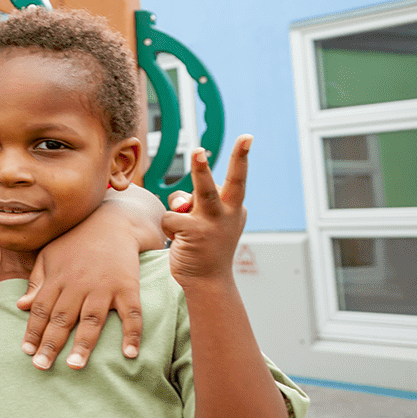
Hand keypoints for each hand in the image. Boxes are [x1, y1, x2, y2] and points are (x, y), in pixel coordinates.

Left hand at [19, 192, 152, 368]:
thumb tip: (22, 306)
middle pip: (61, 318)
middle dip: (50, 343)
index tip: (27, 351)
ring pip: (91, 319)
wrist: (112, 221)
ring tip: (74, 366)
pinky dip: (131, 334)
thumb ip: (37, 281)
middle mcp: (78, 284)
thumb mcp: (50, 255)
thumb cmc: (76, 240)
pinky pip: (131, 314)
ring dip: (83, 343)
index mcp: (58, 278)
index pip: (41, 308)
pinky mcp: (128, 286)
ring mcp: (104, 286)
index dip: (33, 330)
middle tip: (42, 366)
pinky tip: (129, 354)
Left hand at [163, 136, 249, 287]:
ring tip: (199, 152)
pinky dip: (169, 225)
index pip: (237, 177)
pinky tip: (178, 239)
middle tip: (202, 148)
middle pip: (225, 180)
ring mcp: (213, 223)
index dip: (241, 155)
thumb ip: (192, 203)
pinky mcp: (194, 233)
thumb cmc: (205, 243)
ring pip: (199, 192)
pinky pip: (171, 216)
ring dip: (198, 174)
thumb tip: (181, 200)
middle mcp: (229, 212)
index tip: (247, 137)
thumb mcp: (205, 219)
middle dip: (214, 163)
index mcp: (235, 206)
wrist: (208, 280)